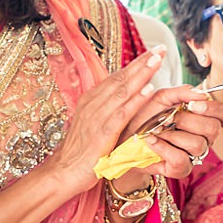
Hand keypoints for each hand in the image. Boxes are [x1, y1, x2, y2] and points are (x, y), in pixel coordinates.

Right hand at [43, 49, 168, 193]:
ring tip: (157, 61)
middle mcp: (93, 104)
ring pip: (122, 91)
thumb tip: (122, 100)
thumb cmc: (80, 152)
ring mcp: (97, 118)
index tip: (153, 52)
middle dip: (142, 63)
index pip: (116, 77)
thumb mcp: (91, 125)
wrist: (62, 172)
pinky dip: (135, 101)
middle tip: (160, 49)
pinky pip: (121, 114)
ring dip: (141, 74)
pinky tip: (148, 91)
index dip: (135, 64)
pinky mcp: (102, 134)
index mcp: (91, 101)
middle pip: (121, 79)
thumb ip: (105, 110)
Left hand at [111, 86, 222, 185]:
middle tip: (170, 117)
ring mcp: (193, 154)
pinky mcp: (180, 169)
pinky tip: (152, 140)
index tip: (194, 105)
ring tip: (157, 129)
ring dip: (173, 134)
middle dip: (188, 120)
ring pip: (198, 144)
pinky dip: (164, 148)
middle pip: (213, 128)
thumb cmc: (144, 116)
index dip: (217, 109)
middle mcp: (203, 137)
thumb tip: (201, 93)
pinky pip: (181, 160)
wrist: (123, 136)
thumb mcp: (161, 97)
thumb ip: (181, 93)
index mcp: (203, 117)